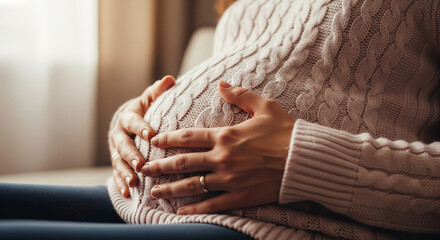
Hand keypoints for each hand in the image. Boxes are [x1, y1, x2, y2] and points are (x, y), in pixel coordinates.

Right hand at [109, 75, 175, 196]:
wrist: (127, 122)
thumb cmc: (145, 110)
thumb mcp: (149, 99)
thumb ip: (158, 91)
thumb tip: (170, 79)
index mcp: (127, 117)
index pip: (133, 121)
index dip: (141, 127)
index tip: (151, 135)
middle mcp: (118, 134)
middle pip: (122, 145)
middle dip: (131, 155)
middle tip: (141, 165)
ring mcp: (116, 149)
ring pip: (118, 162)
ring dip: (125, 173)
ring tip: (134, 183)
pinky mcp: (116, 162)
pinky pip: (117, 174)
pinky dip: (121, 184)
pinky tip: (129, 194)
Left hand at [141, 81, 294, 213]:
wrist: (305, 159)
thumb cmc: (286, 131)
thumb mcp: (264, 107)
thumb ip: (240, 95)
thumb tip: (221, 83)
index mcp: (225, 136)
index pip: (188, 137)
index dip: (167, 138)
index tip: (153, 140)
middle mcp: (222, 158)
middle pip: (183, 163)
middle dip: (160, 166)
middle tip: (143, 168)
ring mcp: (229, 179)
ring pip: (192, 185)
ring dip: (170, 188)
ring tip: (154, 192)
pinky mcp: (239, 196)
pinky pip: (212, 204)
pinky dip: (195, 208)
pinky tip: (181, 211)